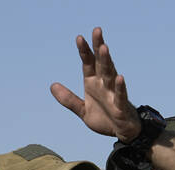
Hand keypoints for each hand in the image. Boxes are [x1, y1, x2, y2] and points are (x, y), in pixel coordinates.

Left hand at [50, 27, 141, 141]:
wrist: (122, 133)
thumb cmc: (105, 118)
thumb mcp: (83, 111)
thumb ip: (69, 100)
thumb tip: (52, 86)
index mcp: (93, 83)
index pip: (88, 63)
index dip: (84, 51)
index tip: (79, 37)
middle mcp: (104, 84)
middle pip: (101, 63)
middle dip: (98, 47)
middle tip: (97, 30)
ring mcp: (113, 94)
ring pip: (110, 74)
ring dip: (107, 62)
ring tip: (104, 48)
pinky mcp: (120, 106)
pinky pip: (120, 95)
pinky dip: (120, 87)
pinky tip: (120, 77)